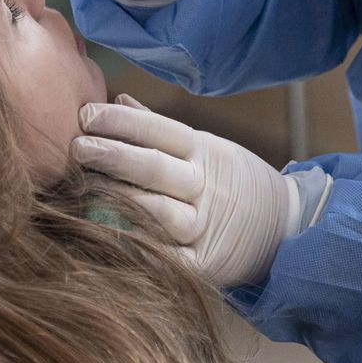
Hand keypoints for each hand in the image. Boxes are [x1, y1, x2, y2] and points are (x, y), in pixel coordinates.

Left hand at [73, 96, 300, 286]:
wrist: (285, 227)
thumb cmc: (232, 181)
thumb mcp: (206, 146)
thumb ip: (159, 128)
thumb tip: (119, 99)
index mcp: (204, 152)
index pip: (160, 131)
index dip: (121, 122)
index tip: (85, 115)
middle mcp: (205, 187)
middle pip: (155, 168)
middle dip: (113, 156)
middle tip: (76, 147)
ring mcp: (206, 227)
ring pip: (159, 212)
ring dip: (119, 201)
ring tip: (82, 190)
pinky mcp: (205, 264)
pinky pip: (168, 258)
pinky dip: (139, 250)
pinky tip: (106, 239)